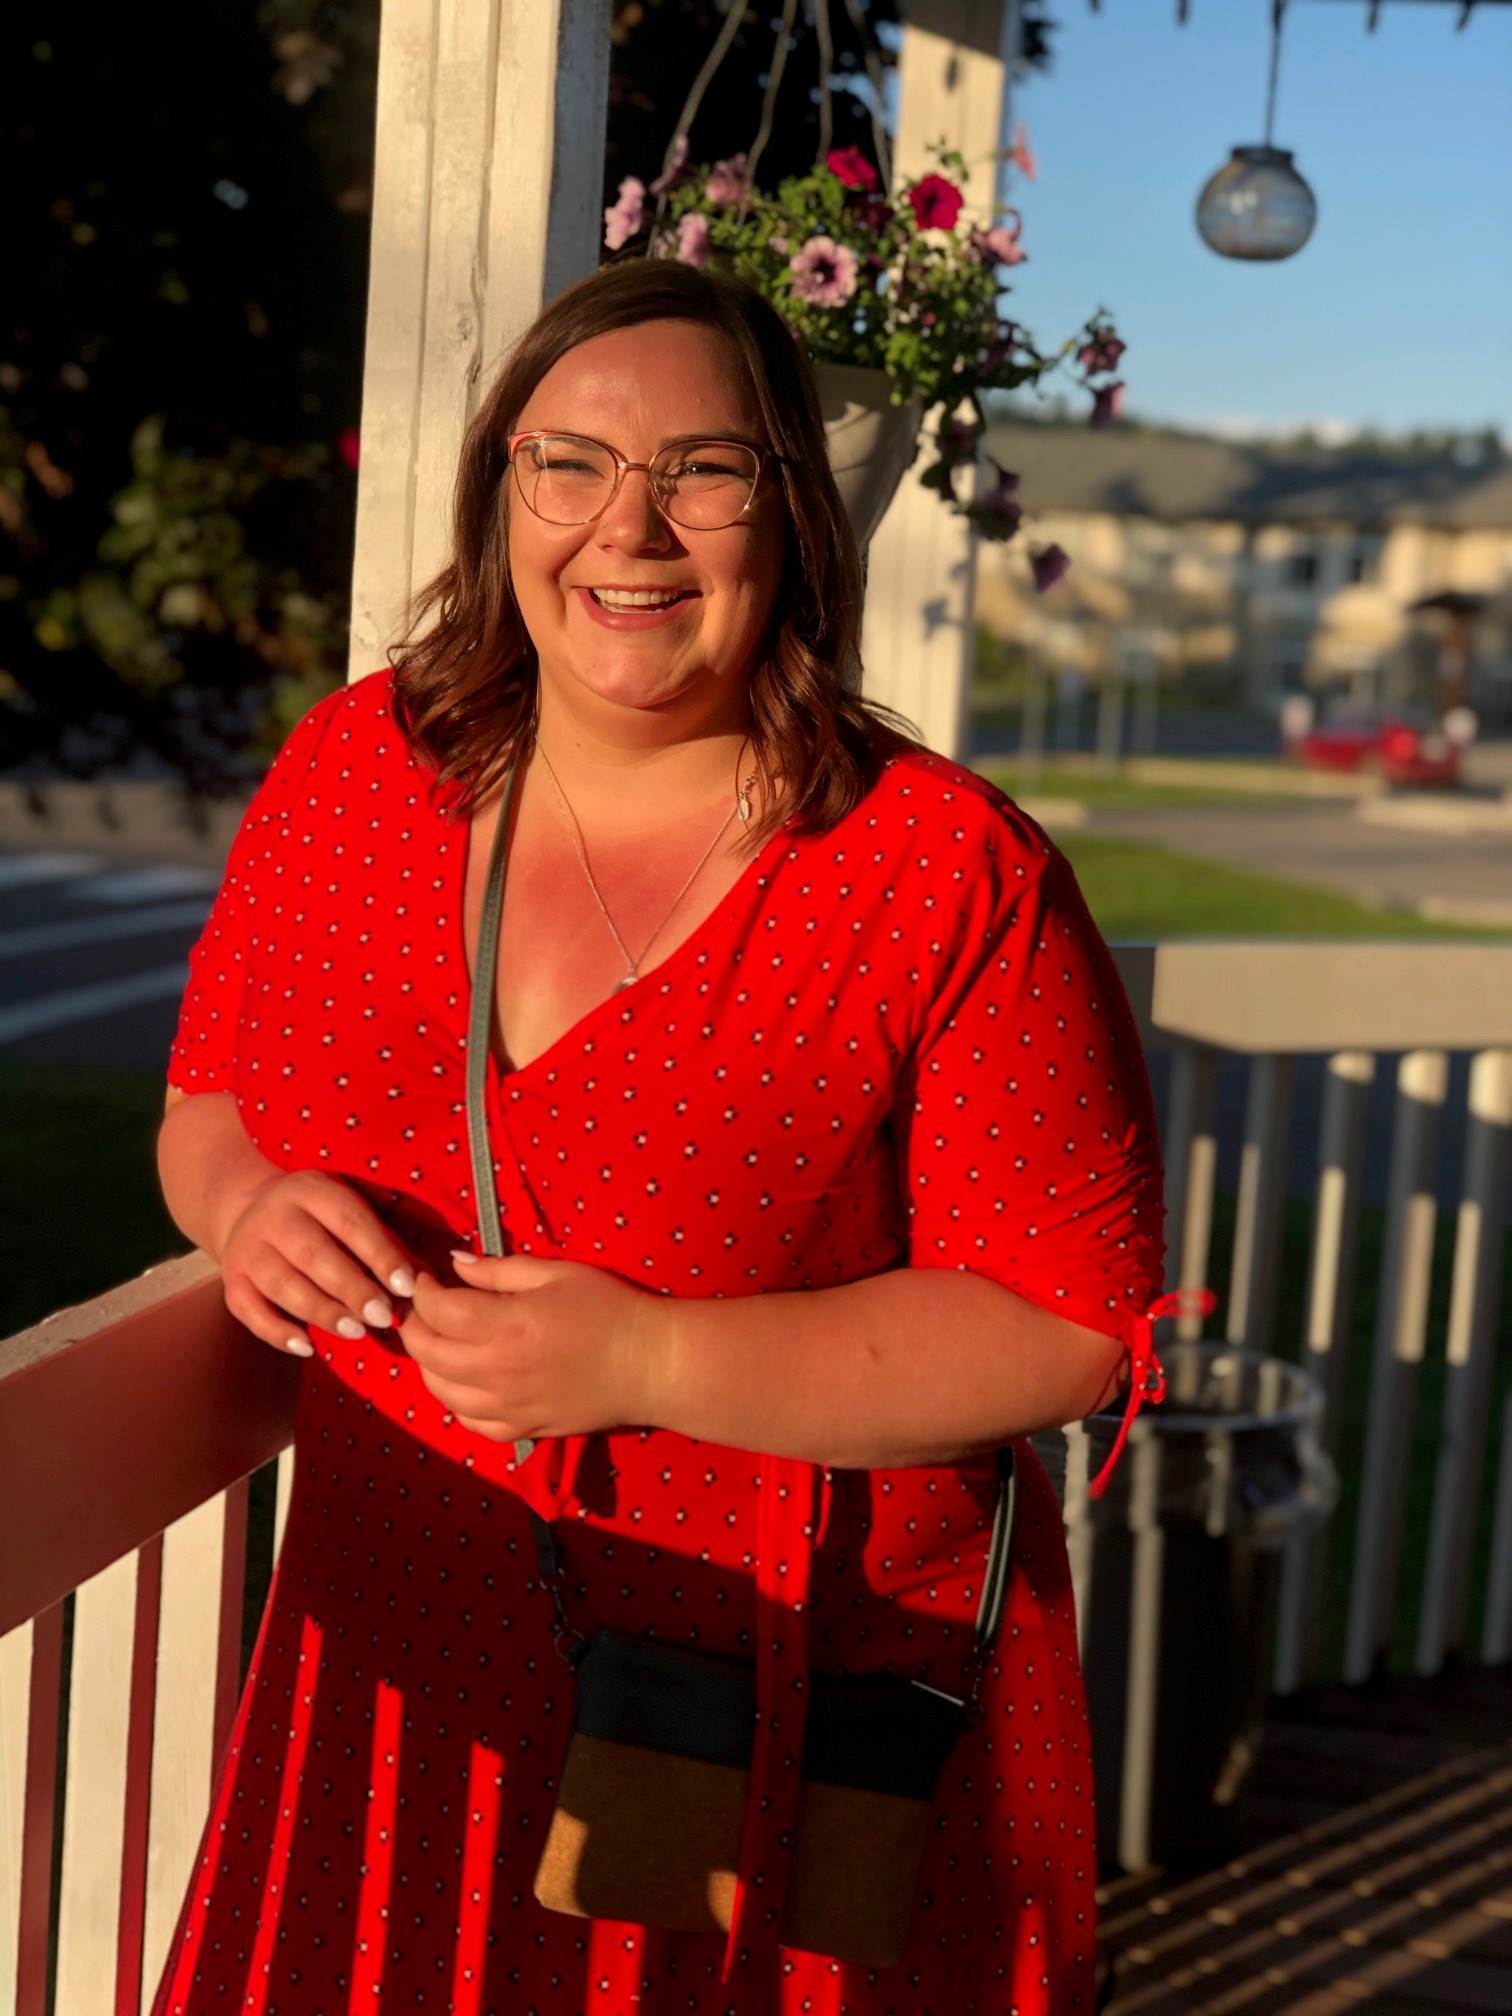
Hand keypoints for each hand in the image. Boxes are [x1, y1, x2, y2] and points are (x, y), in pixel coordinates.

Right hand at [218, 1170, 418, 1358]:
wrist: (249, 1209)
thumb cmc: (320, 1219)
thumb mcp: (348, 1211)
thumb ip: (383, 1242)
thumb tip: (423, 1281)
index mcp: (313, 1190)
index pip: (350, 1221)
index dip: (380, 1255)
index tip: (407, 1286)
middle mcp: (275, 1215)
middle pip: (313, 1254)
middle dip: (352, 1289)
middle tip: (382, 1316)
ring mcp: (247, 1247)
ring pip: (282, 1284)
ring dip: (321, 1311)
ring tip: (356, 1331)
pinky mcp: (231, 1278)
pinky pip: (248, 1310)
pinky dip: (277, 1333)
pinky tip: (307, 1347)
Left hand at [399, 1253, 668, 1443]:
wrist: (650, 1364)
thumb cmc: (609, 1309)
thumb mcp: (556, 1273)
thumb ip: (499, 1270)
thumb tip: (455, 1263)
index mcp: (505, 1325)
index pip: (437, 1309)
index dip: (421, 1290)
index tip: (423, 1276)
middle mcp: (496, 1371)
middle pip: (426, 1352)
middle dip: (413, 1324)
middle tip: (419, 1306)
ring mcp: (506, 1406)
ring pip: (439, 1390)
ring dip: (428, 1362)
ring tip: (439, 1339)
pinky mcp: (521, 1429)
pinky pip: (469, 1421)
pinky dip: (455, 1399)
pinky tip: (463, 1380)